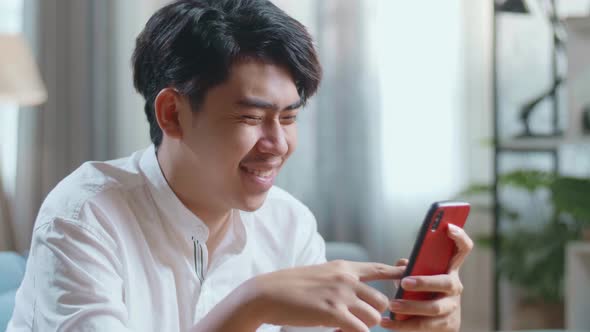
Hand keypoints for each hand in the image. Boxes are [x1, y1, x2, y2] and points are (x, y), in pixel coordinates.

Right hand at [247, 260, 404, 331]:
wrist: (268, 293)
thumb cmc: (292, 286)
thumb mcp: (321, 275)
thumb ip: (342, 281)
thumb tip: (357, 294)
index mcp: (344, 267)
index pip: (379, 269)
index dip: (397, 273)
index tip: (409, 275)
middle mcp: (347, 278)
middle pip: (381, 300)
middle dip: (374, 313)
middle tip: (359, 321)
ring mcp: (341, 295)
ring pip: (374, 317)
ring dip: (363, 325)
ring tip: (345, 326)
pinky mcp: (333, 313)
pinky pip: (360, 329)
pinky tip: (339, 331)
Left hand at [381, 223, 473, 331]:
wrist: (434, 324)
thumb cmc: (423, 292)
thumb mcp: (418, 276)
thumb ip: (411, 267)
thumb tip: (403, 263)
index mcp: (450, 269)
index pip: (462, 250)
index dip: (459, 237)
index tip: (448, 227)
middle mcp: (455, 287)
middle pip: (445, 282)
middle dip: (425, 282)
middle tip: (404, 282)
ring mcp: (453, 308)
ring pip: (434, 308)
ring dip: (411, 307)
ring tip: (392, 305)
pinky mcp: (448, 326)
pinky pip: (423, 326)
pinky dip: (402, 325)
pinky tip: (386, 322)